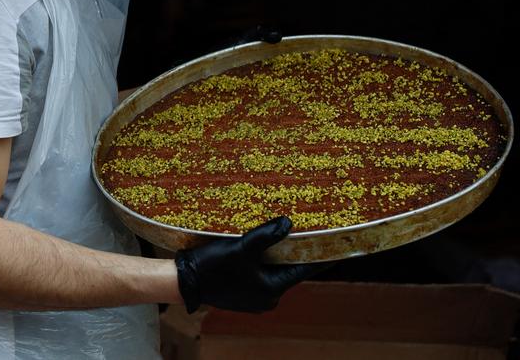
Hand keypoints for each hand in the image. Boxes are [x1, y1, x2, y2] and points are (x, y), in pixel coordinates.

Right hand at [175, 216, 325, 312]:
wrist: (185, 281)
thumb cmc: (214, 266)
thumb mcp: (242, 247)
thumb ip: (267, 235)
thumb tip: (288, 223)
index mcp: (271, 290)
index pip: (302, 270)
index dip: (318, 257)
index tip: (334, 247)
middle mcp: (266, 297)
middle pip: (287, 270)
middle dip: (293, 252)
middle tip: (304, 232)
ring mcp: (254, 297)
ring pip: (272, 271)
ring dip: (275, 255)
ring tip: (281, 235)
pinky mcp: (243, 293)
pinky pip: (259, 274)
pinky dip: (262, 261)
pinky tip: (259, 247)